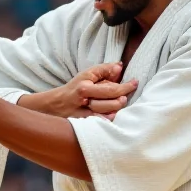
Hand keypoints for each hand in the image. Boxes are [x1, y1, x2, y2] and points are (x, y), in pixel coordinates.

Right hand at [20, 63, 137, 119]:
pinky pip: (98, 124)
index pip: (111, 88)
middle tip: (125, 96)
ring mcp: (83, 114)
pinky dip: (106, 121)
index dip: (126, 86)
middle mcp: (83, 100)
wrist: (55, 105)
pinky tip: (111, 118)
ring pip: (105, 114)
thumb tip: (119, 66)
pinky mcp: (82, 123)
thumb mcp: (87, 75)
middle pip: (110, 103)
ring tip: (119, 104)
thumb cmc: (74, 88)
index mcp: (85, 87)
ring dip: (116, 109)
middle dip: (121, 99)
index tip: (135, 83)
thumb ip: (104, 70)